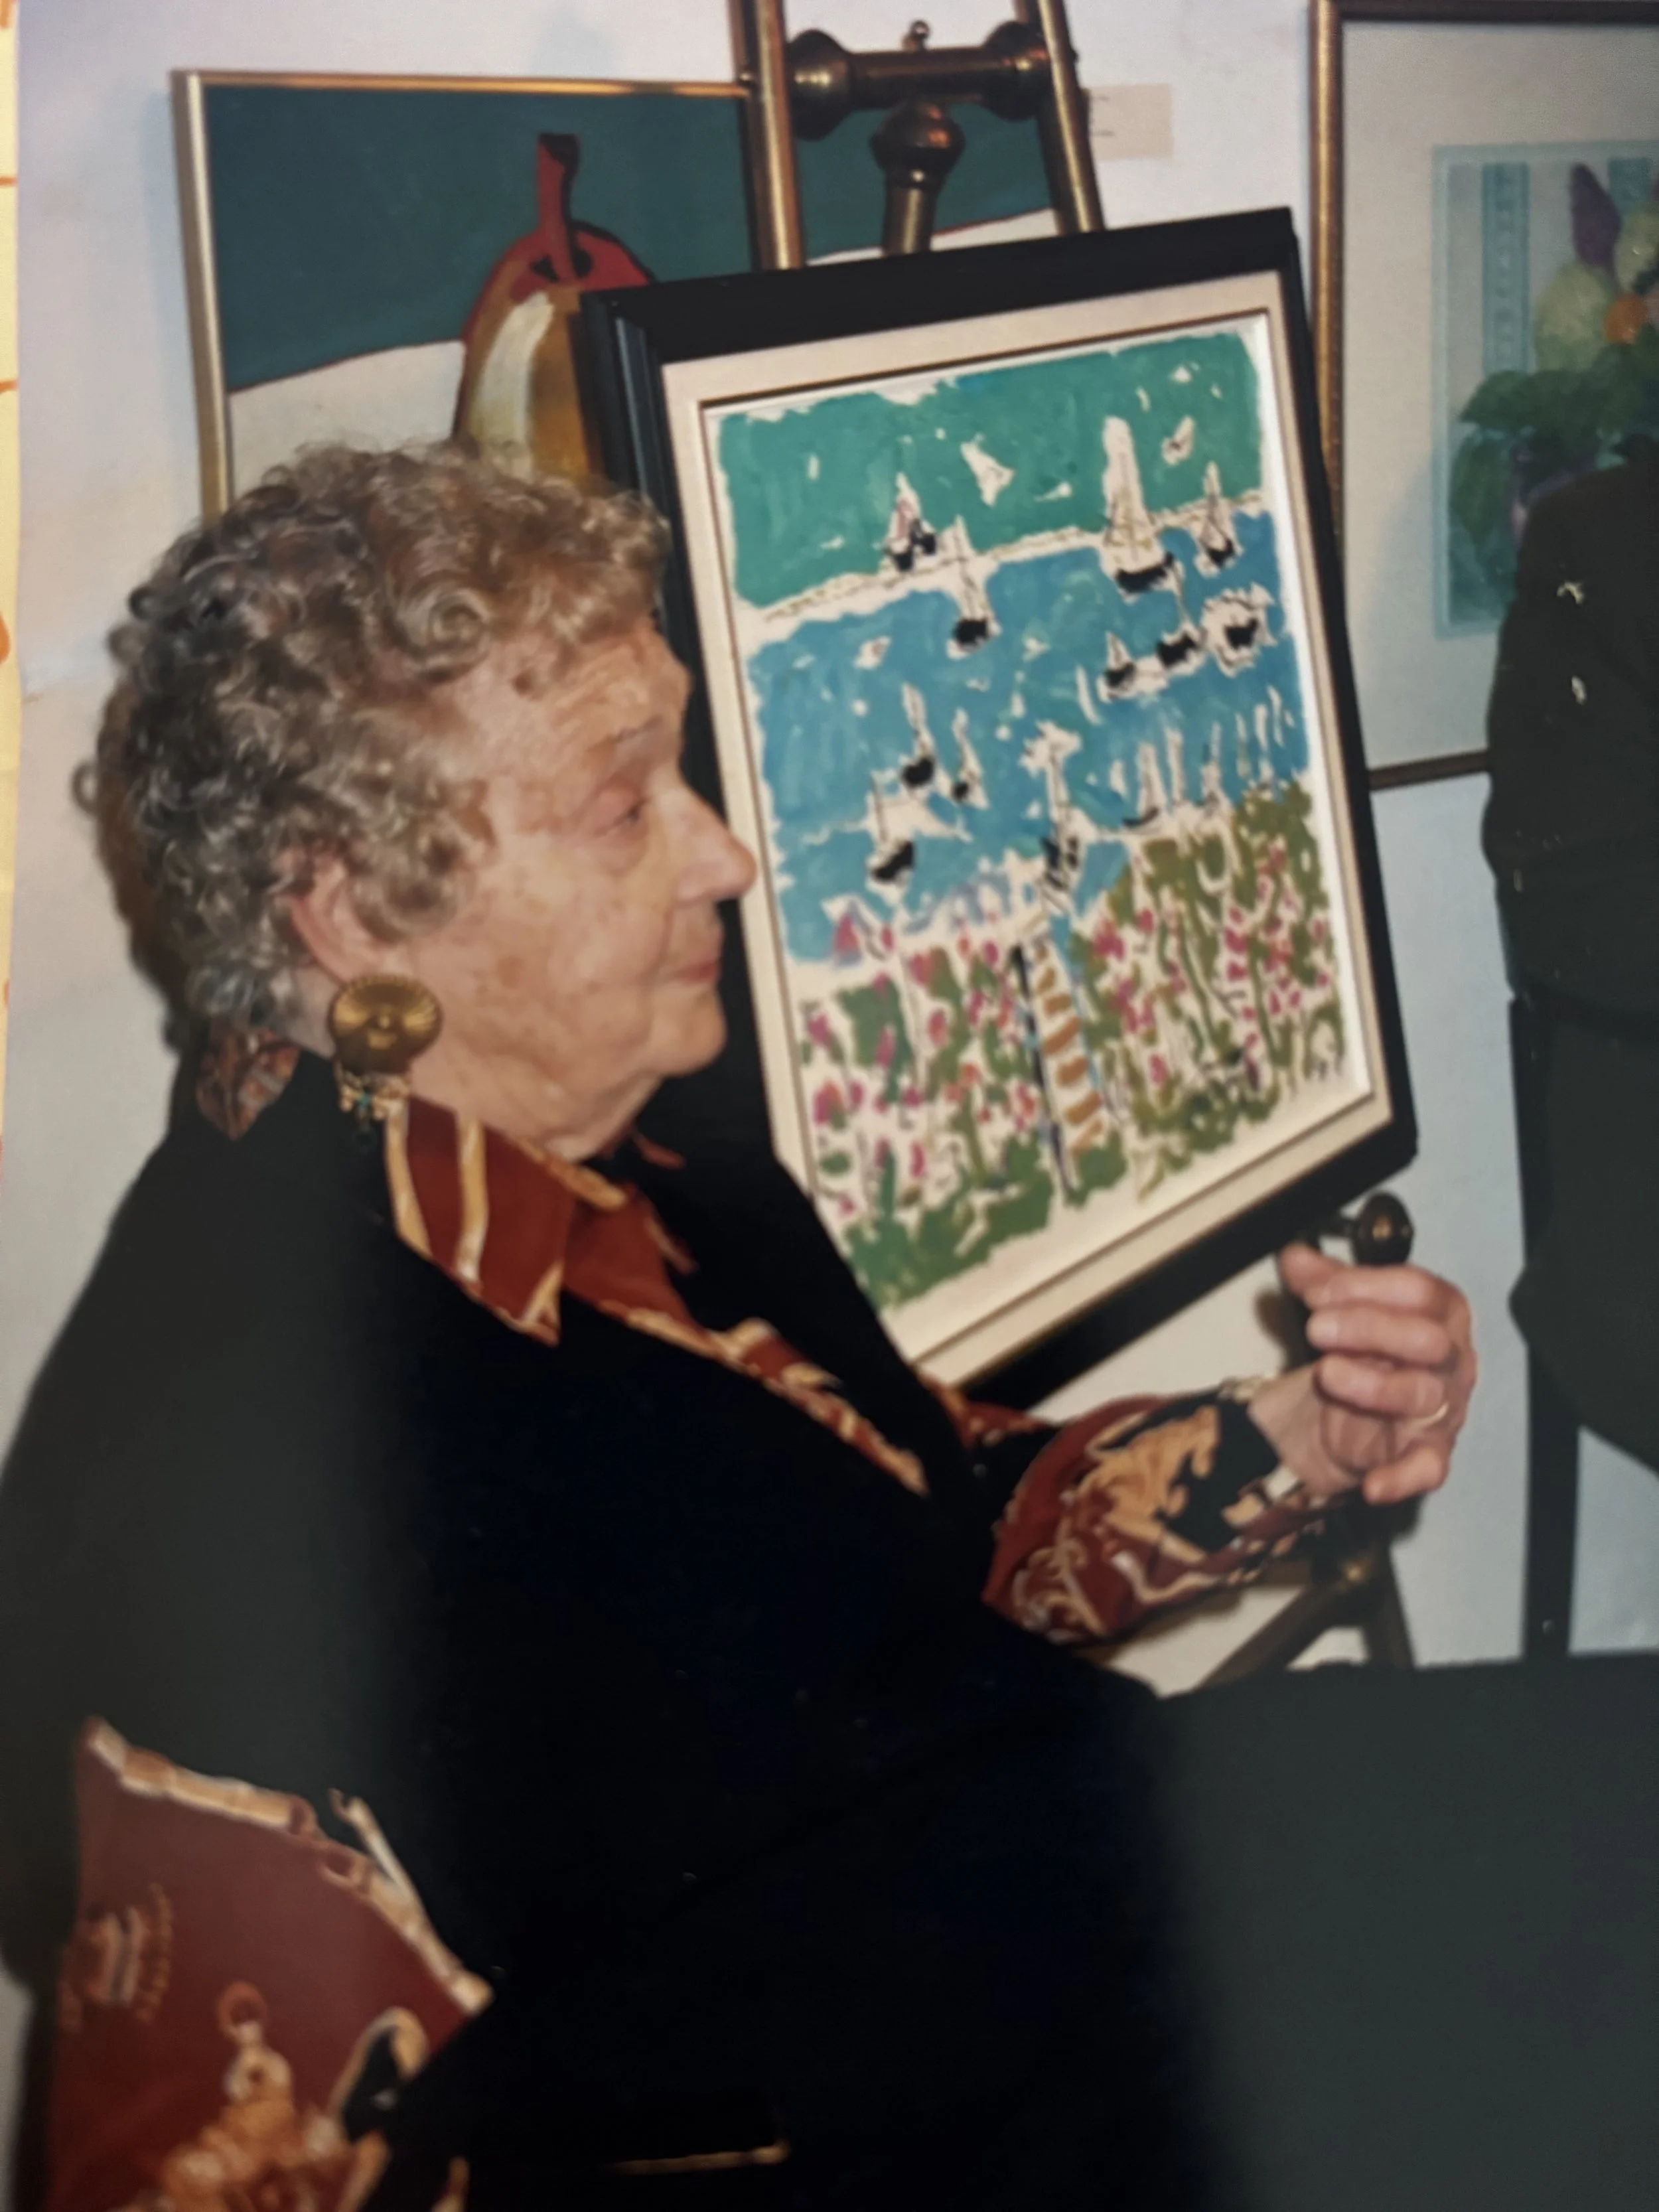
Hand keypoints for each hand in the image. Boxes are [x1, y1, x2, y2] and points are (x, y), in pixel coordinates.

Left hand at [1246, 1244, 1476, 1505]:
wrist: (1346, 1414)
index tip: (1316, 1290)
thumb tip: (1295, 1256)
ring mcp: (1444, 1409)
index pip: (1421, 1290)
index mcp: (1441, 1314)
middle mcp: (1451, 1359)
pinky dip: (1402, 1478)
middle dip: (1369, 1327)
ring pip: (1424, 1394)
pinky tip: (1372, 1482)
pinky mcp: (1428, 1453)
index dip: (1367, 1286)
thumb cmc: (1362, 1352)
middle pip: (1427, 1339)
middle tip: (1317, 1327)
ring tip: (1326, 1374)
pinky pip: (1428, 1468)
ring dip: (1372, 1384)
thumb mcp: (1341, 1309)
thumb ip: (1320, 1281)